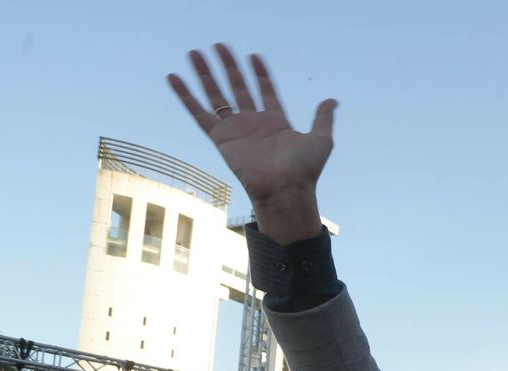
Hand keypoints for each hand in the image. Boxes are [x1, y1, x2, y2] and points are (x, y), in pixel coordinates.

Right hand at [168, 45, 335, 243]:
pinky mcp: (220, 138)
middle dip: (229, 67)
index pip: (265, 91)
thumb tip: (332, 101)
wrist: (285, 188)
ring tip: (195, 53)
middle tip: (219, 45)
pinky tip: (174, 77)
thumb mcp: (321, 140)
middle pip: (238, 87)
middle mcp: (253, 123)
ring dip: (205, 74)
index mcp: (276, 122)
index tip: (254, 56)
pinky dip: (185, 96)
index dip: (260, 74)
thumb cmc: (304, 170)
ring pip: (216, 95)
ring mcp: (235, 130)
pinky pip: (198, 113)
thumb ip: (323, 118)